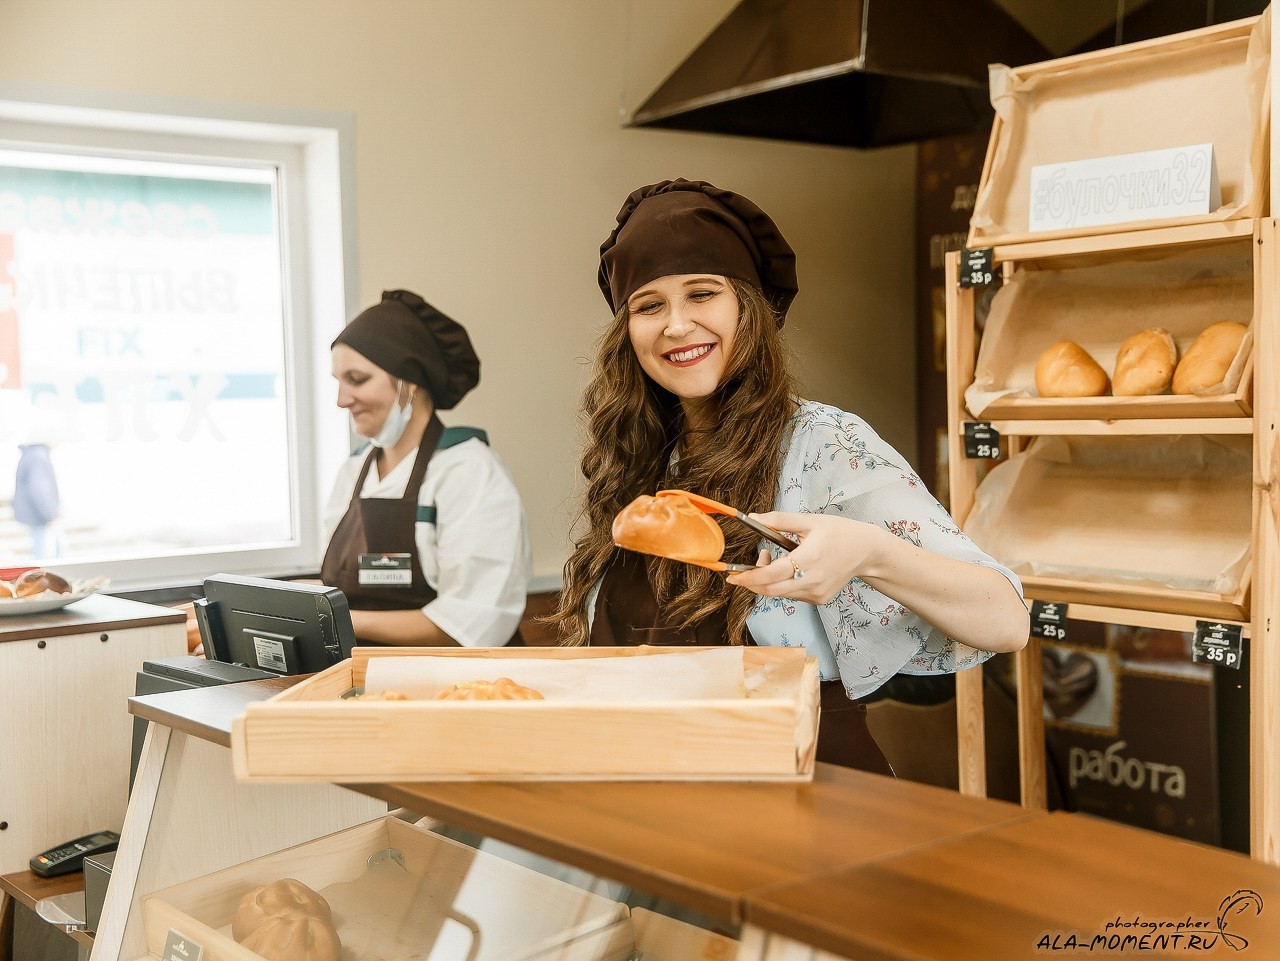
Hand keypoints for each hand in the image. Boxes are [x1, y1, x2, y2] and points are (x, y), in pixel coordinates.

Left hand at [725, 511, 887, 604]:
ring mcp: (816, 593)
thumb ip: (779, 520)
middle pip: (770, 590)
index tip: (732, 575)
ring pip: (780, 593)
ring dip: (768, 581)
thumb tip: (753, 518)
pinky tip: (789, 569)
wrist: (867, 551)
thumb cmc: (840, 533)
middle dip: (752, 581)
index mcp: (808, 559)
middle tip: (746, 567)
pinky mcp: (819, 599)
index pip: (769, 576)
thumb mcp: (810, 521)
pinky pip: (792, 595)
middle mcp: (812, 581)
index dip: (747, 577)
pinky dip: (783, 585)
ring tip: (771, 559)